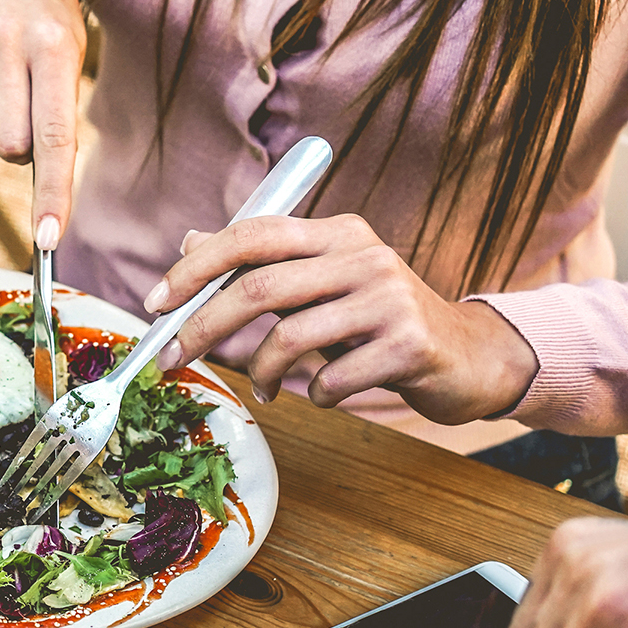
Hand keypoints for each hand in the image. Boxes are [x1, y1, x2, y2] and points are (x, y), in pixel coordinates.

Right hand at [0, 0, 84, 249]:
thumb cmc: (49, 23)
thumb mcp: (70, 57)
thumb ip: (57, 119)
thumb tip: (42, 206)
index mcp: (56, 46)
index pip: (55, 137)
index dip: (52, 194)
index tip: (48, 241)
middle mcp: (9, 39)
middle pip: (9, 145)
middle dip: (19, 144)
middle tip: (27, 105)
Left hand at [141, 213, 537, 422]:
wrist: (470, 357)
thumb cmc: (379, 323)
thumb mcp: (321, 285)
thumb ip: (262, 265)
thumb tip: (190, 240)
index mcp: (337, 232)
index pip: (252, 234)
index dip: (196, 268)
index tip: (157, 304)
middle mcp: (364, 255)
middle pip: (259, 286)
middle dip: (204, 327)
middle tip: (173, 359)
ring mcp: (390, 298)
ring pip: (290, 336)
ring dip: (261, 372)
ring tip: (264, 388)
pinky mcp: (410, 344)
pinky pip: (332, 378)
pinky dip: (314, 396)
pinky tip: (325, 394)